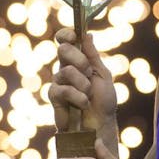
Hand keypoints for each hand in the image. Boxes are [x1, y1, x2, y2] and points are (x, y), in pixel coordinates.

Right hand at [48, 29, 117, 146]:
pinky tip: (83, 104)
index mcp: (78, 60)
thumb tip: (87, 33)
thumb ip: (93, 55)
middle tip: (88, 73)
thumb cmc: (103, 101)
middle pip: (63, 49)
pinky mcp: (54, 97)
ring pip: (66, 71)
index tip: (73, 35)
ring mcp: (58, 82)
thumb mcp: (102, 74)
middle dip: (80, 59)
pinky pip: (63, 89)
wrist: (100, 124)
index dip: (66, 34)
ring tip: (89, 95)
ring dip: (83, 83)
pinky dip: (78, 96)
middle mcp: (65, 68)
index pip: (65, 41)